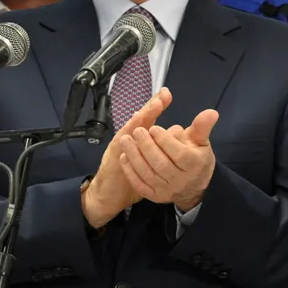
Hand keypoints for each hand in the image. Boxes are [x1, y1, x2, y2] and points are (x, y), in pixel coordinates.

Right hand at [82, 88, 171, 227]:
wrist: (109, 195)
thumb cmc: (131, 177)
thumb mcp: (150, 162)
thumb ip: (162, 149)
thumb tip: (177, 136)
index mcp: (139, 139)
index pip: (149, 118)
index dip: (157, 105)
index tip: (167, 92)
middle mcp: (130, 138)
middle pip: (142, 118)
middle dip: (153, 105)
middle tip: (164, 93)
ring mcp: (121, 144)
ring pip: (133, 126)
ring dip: (144, 114)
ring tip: (156, 103)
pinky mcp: (114, 154)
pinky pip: (122, 141)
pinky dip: (130, 130)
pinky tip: (138, 122)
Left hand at [118, 106, 218, 210]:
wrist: (194, 187)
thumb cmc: (196, 158)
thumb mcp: (201, 142)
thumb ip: (202, 127)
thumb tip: (211, 112)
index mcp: (194, 165)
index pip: (179, 154)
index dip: (165, 141)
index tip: (153, 128)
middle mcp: (181, 180)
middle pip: (161, 164)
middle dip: (147, 146)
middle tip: (137, 131)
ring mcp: (167, 190)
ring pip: (148, 174)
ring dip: (134, 156)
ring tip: (126, 140)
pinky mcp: (155, 197)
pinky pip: (140, 185)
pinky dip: (130, 171)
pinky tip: (124, 157)